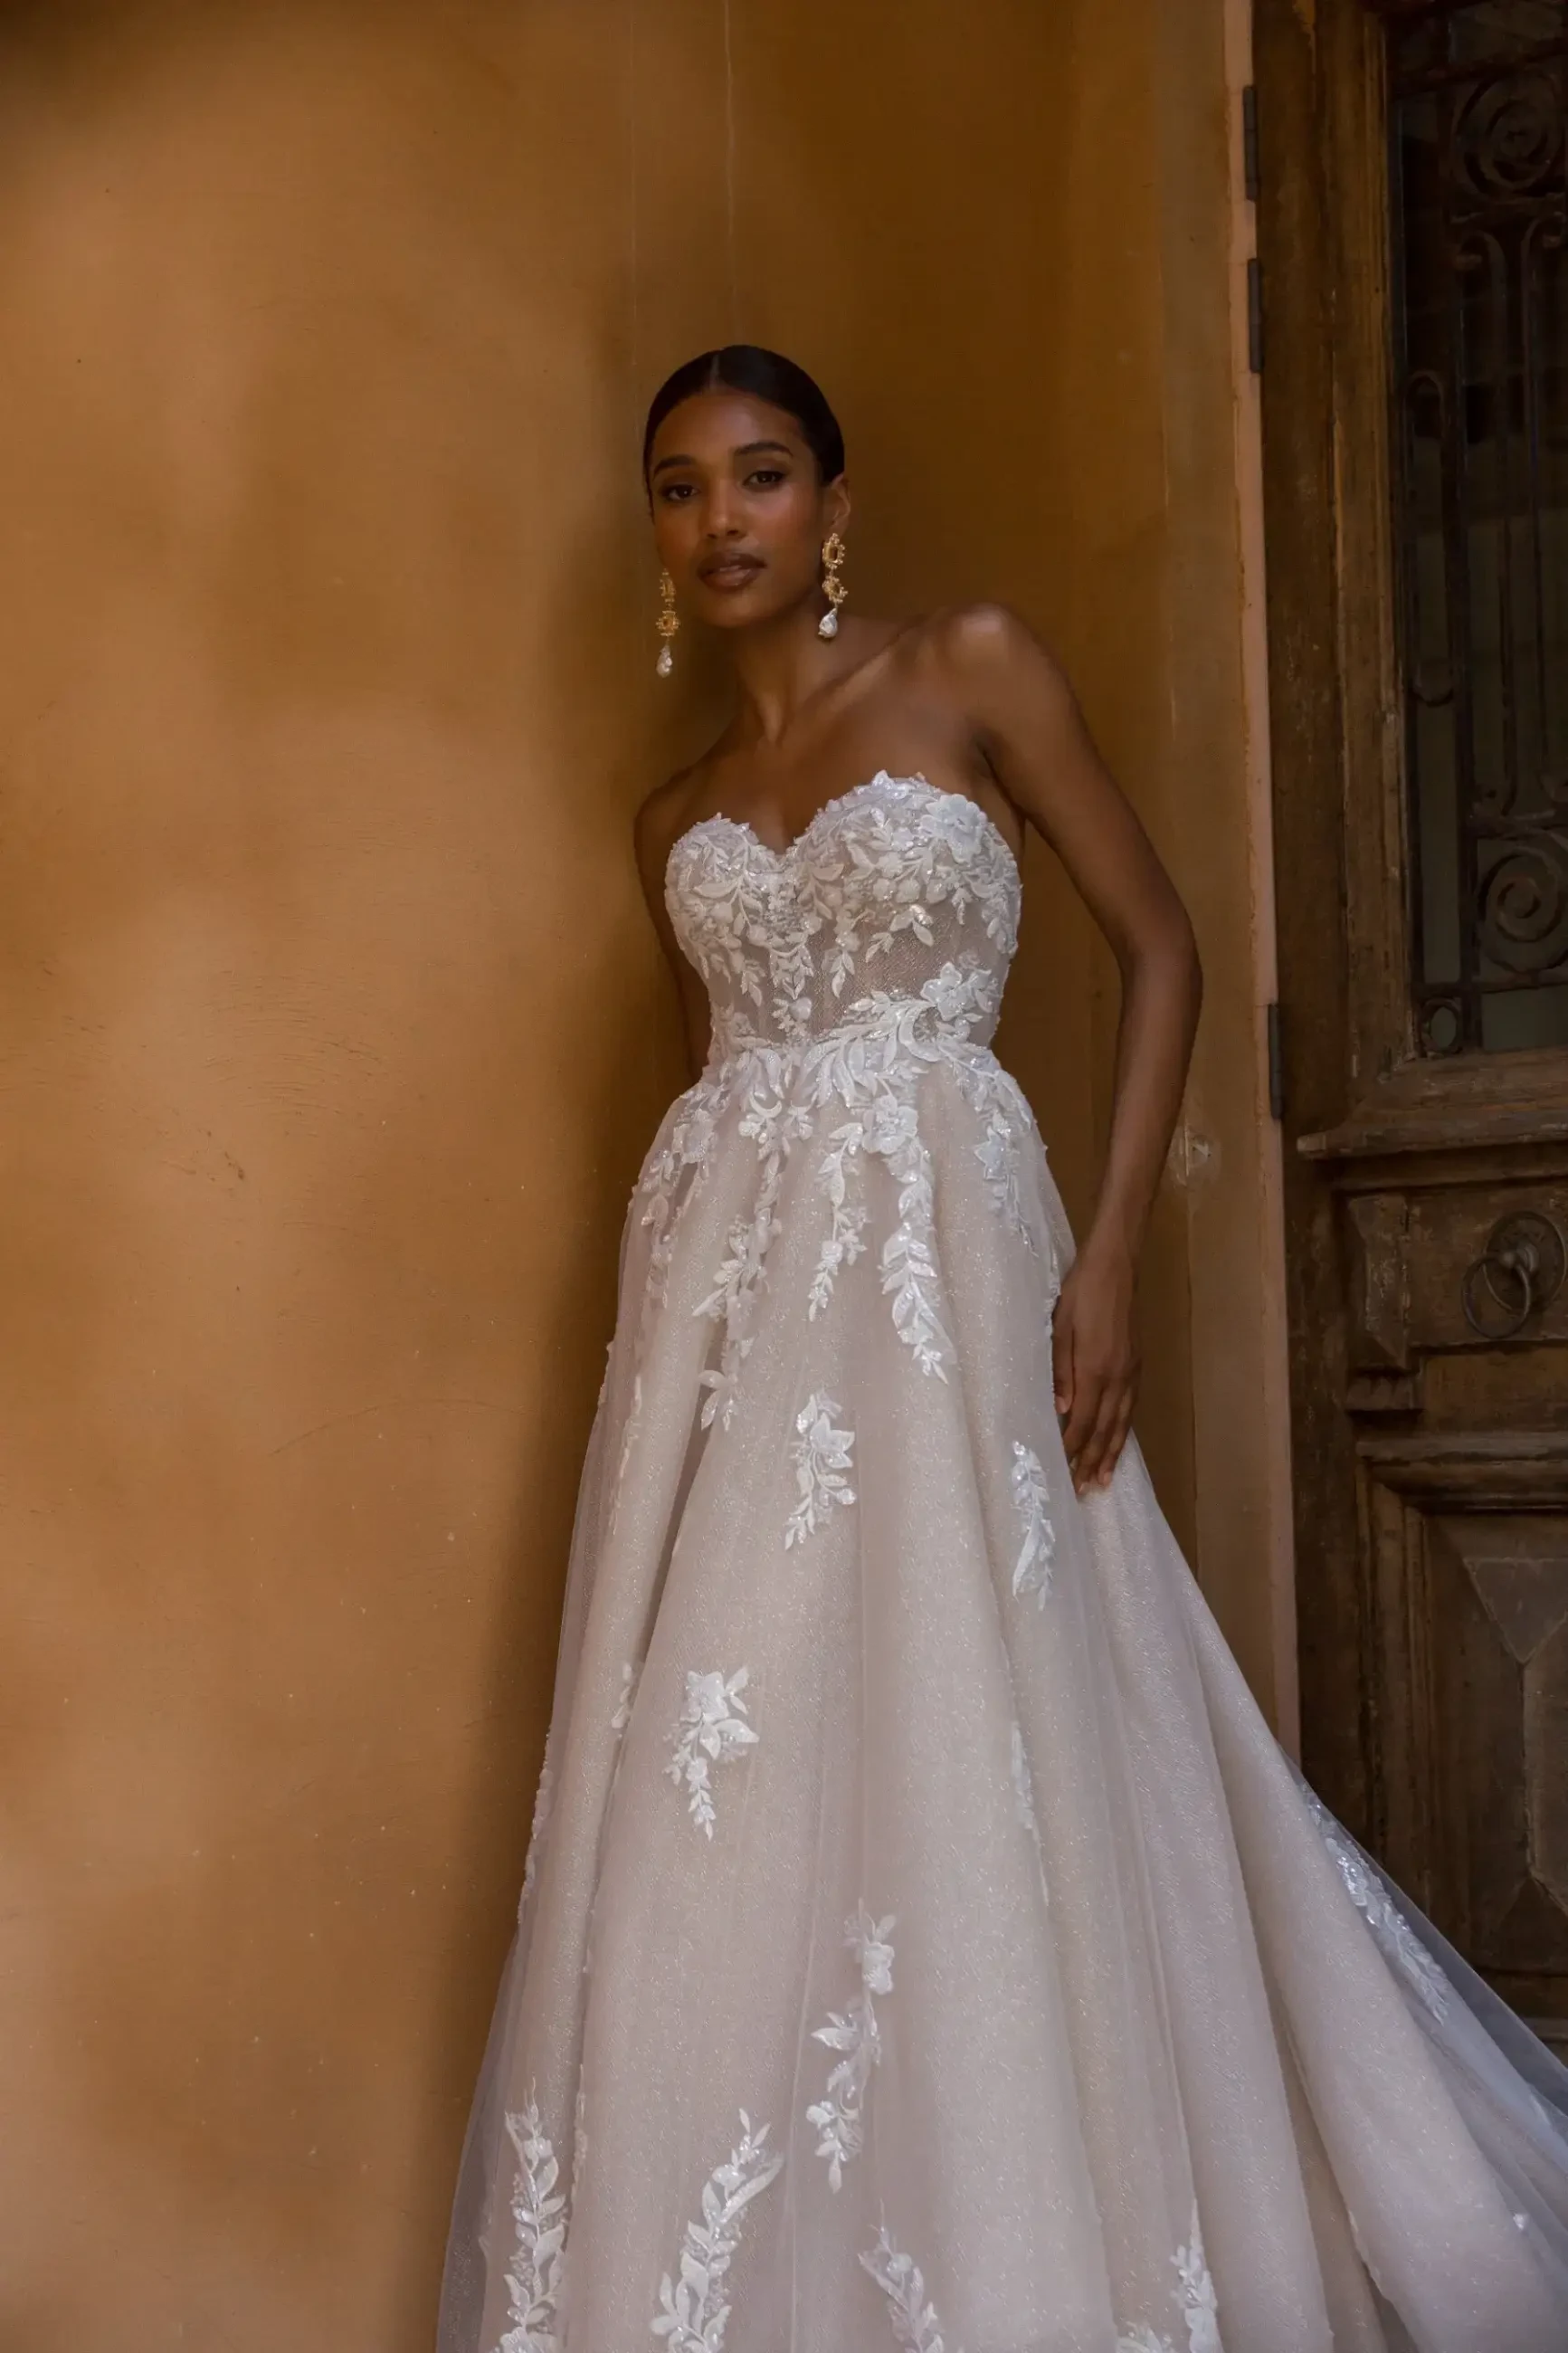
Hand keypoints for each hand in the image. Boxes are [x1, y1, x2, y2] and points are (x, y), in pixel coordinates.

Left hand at [1051, 1239, 1139, 1495]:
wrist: (1116, 1266)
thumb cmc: (1081, 1292)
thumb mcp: (1060, 1327)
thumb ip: (1061, 1371)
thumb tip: (1062, 1411)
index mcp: (1096, 1369)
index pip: (1083, 1421)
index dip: (1074, 1449)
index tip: (1065, 1472)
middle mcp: (1118, 1377)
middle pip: (1105, 1429)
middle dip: (1093, 1461)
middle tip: (1084, 1490)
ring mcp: (1131, 1372)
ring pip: (1122, 1422)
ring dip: (1112, 1453)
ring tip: (1104, 1479)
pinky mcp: (1136, 1364)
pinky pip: (1130, 1407)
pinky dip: (1123, 1430)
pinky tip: (1118, 1440)